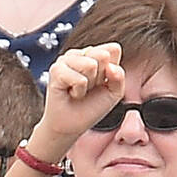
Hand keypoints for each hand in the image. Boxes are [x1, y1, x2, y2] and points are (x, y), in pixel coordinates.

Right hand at [28, 43, 124, 159]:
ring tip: (79, 91)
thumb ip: (119, 76)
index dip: (112, 71)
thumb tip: (110, 66)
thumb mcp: (114, 92)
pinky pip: (79, 79)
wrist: (72, 126)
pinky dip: (78, 92)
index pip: (113, 50)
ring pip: (90, 65)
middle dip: (100, 77)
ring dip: (88, 85)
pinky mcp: (56, 69)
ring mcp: (66, 59)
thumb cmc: (91, 107)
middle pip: (103, 55)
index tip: (101, 83)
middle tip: (89, 88)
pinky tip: (71, 93)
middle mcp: (79, 53)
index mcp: (94, 53)